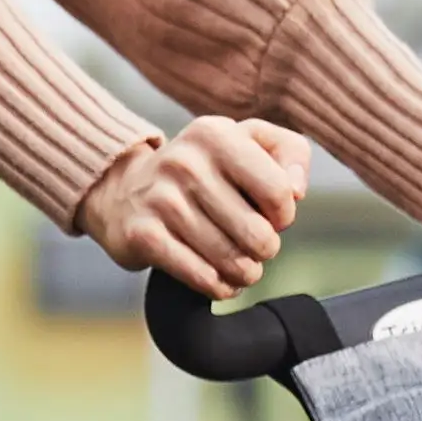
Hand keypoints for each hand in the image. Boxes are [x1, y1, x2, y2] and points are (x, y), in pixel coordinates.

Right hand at [81, 114, 309, 294]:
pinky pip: (202, 277)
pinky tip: (220, 279)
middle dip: (266, 249)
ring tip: (241, 265)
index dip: (285, 214)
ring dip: (244, 271)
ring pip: (232, 260)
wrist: (124, 190)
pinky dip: (219, 286)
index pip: (278, 190)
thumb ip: (290, 153)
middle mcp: (185, 162)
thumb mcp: (249, 142)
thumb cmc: (204, 170)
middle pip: (258, 233)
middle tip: (256, 246)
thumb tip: (297, 192)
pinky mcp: (143, 235)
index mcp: (215, 133)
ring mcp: (161, 199)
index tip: (273, 217)